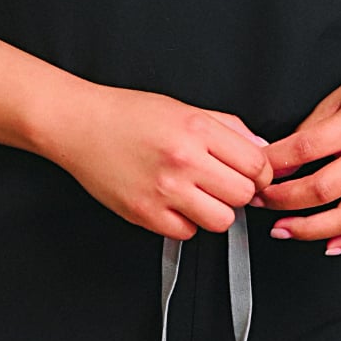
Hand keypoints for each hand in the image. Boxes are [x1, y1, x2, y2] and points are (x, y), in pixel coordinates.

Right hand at [55, 87, 273, 239]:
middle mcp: (183, 159)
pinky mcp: (145, 214)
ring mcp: (164, 190)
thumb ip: (227, 127)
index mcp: (196, 129)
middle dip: (239, 191)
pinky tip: (173, 202)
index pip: (256, 164)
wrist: (79, 124)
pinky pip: (187, 232)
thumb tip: (261, 148)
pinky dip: (185, 222)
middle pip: (243, 195)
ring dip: (215, 210)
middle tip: (222, 183)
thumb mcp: (183, 108)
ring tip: (199, 195)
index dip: (260, 172)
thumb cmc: (128, 114)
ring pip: (221, 220)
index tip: (251, 173)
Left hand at [256, 42, 340, 253]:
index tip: (256, 172)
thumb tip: (278, 160)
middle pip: (323, 189)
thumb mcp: (337, 98)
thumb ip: (310, 131)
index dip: (274, 164)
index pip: (306, 150)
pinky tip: (330, 244)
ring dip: (310, 229)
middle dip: (283, 201)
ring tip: (284, 228)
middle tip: (260, 201)